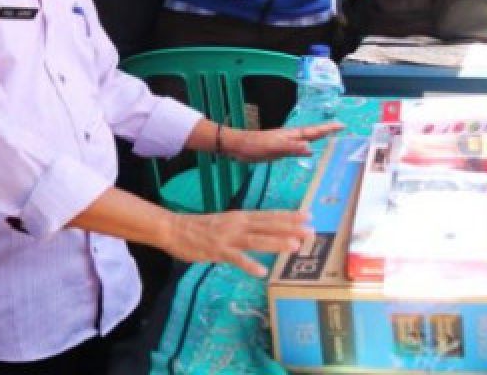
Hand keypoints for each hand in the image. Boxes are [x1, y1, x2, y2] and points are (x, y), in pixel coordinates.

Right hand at [164, 210, 312, 276]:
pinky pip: (235, 259)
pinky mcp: (217, 251)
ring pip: (256, 240)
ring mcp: (228, 238)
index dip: (289, 216)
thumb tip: (264, 230)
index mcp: (241, 217)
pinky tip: (261, 272)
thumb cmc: (201, 228)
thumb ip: (245, 227)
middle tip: (311, 230)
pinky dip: (248, 265)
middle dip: (291, 228)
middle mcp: (238, 224)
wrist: (174, 229)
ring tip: (294, 246)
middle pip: (268, 225)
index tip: (308, 215)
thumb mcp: (227, 223)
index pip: (270, 215)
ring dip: (276, 243)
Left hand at [226, 122, 343, 162]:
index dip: (327, 129)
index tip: (342, 125)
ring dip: (318, 136)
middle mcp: (291, 137)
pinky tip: (308, 149)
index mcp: (291, 135)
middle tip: (340, 127)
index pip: (313, 132)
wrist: (238, 147)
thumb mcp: (274, 148)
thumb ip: (291, 148)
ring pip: (306, 138)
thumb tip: (310, 148)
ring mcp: (286, 142)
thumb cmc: (255, 146)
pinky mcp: (280, 148)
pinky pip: (299, 146)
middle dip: (327, 130)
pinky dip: (307, 146)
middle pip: (312, 133)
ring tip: (329, 134)